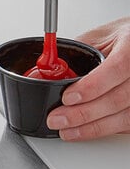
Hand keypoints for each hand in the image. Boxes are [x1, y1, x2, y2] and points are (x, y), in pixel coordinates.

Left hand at [47, 17, 129, 139]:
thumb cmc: (123, 39)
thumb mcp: (99, 37)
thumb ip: (77, 53)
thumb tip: (47, 71)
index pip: (117, 68)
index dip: (92, 86)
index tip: (68, 97)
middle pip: (118, 98)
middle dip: (83, 113)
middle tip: (57, 119)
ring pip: (124, 116)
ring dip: (92, 127)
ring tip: (67, 131)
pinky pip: (127, 124)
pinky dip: (105, 130)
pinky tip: (86, 131)